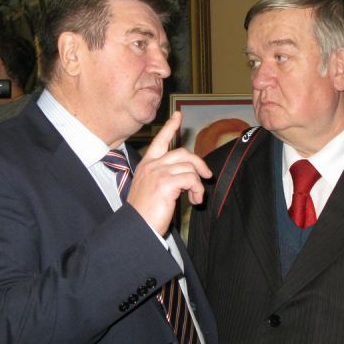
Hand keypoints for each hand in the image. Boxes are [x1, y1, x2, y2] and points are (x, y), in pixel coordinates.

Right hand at [127, 111, 211, 235]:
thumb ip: (165, 176)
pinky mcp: (166, 183)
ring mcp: (158, 172)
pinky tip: (194, 200)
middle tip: (207, 176)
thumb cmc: (144, 213)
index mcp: (146, 165)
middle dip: (199, 163)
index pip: (160, 140)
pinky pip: (191, 179)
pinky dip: (197, 190)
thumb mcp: (151, 188)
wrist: (136, 227)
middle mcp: (151, 165)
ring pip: (189, 167)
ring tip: (195, 197)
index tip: (179, 116)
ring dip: (198, 183)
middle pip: (183, 153)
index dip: (170, 127)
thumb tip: (186, 174)